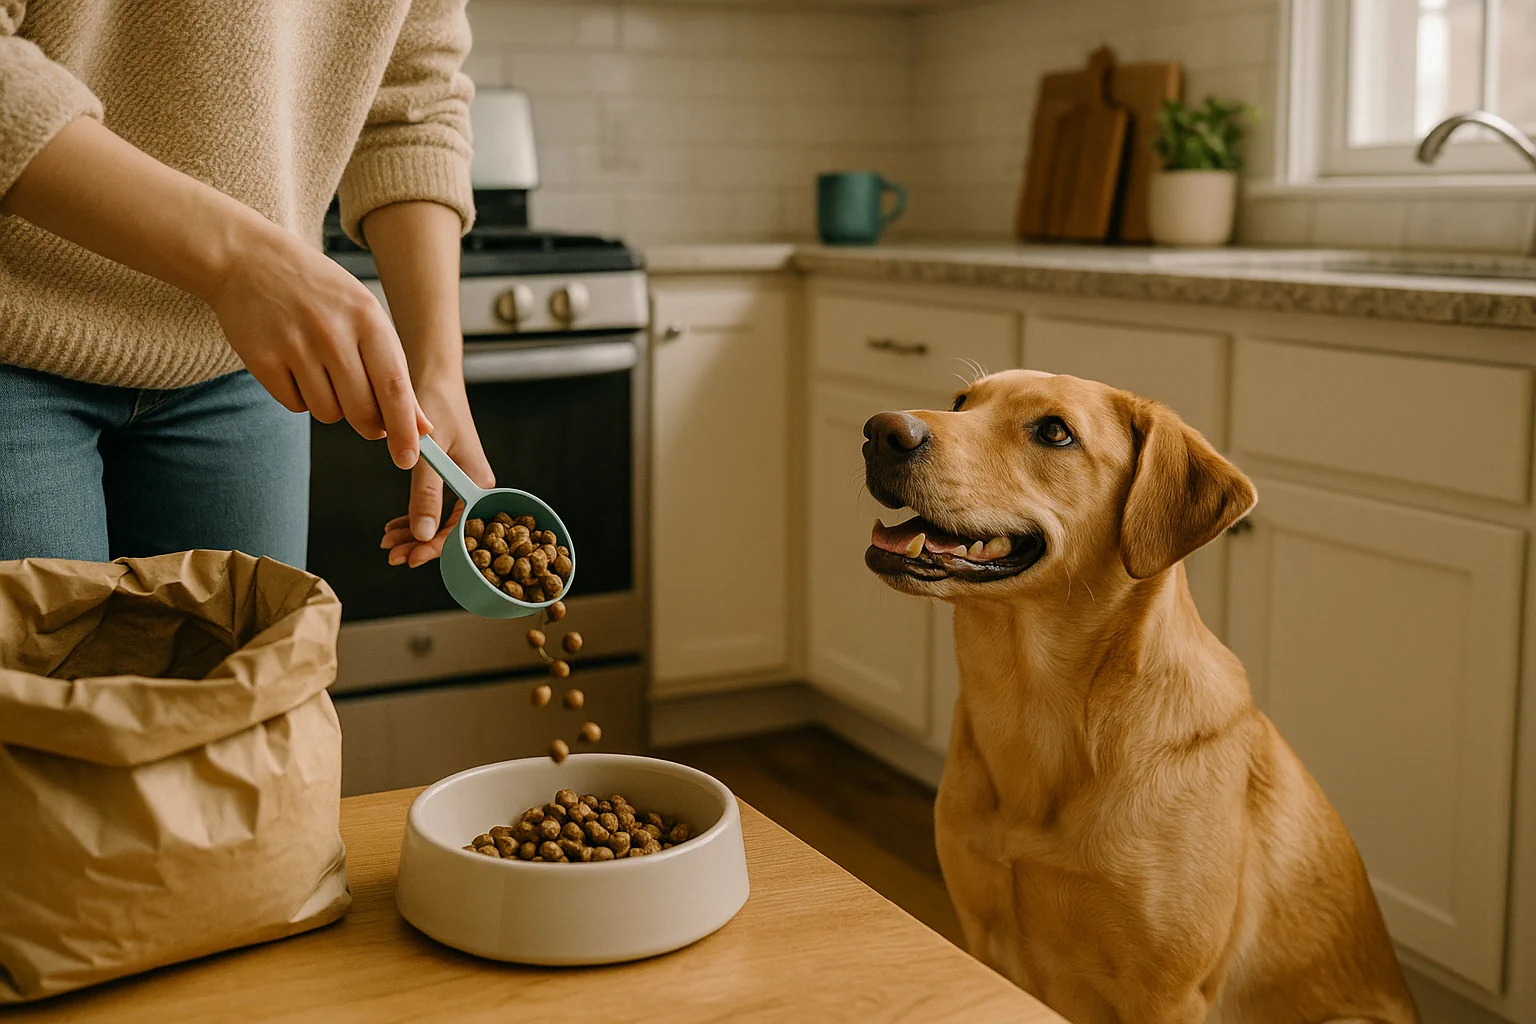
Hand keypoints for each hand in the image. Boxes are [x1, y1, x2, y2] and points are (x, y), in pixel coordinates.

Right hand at [206, 222, 431, 468]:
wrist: (251, 261)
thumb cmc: (320, 294)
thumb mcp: (366, 318)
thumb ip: (395, 372)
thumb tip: (423, 426)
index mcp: (367, 320)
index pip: (394, 388)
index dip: (404, 429)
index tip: (410, 458)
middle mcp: (332, 333)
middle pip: (361, 411)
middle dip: (369, 425)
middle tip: (367, 416)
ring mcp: (295, 346)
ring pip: (328, 413)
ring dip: (331, 407)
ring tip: (323, 372)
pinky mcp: (261, 359)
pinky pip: (294, 405)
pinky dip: (300, 398)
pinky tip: (295, 367)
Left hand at [378, 380, 493, 566]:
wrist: (434, 376)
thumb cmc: (437, 406)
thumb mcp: (430, 454)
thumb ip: (426, 494)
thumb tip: (423, 535)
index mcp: (479, 483)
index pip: (462, 530)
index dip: (436, 549)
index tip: (409, 559)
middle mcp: (476, 487)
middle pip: (452, 530)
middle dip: (422, 545)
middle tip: (392, 556)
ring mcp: (463, 483)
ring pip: (441, 521)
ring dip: (415, 534)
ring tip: (388, 543)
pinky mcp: (450, 477)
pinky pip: (435, 507)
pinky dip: (415, 519)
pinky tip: (395, 527)